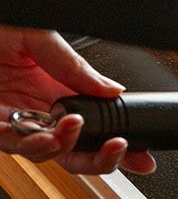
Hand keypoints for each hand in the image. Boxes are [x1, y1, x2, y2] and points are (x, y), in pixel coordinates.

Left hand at [0, 25, 155, 174]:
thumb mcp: (43, 39)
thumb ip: (78, 68)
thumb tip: (113, 90)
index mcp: (57, 91)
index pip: (95, 126)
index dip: (118, 144)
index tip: (143, 156)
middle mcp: (38, 112)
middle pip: (76, 152)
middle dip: (102, 159)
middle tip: (120, 149)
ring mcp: (13, 121)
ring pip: (47, 155)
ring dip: (67, 146)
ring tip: (75, 126)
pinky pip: (10, 145)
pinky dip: (31, 144)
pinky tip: (45, 135)